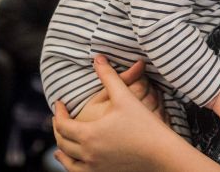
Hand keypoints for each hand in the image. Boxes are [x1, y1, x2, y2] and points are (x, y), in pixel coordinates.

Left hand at [53, 55, 178, 171]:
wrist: (161, 153)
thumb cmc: (144, 124)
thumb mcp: (125, 97)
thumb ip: (109, 76)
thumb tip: (97, 58)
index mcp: (89, 134)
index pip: (62, 124)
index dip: (58, 112)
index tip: (59, 104)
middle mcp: (87, 153)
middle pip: (62, 142)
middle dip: (58, 130)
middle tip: (58, 120)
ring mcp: (94, 168)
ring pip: (68, 161)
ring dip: (62, 152)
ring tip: (59, 147)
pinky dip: (71, 167)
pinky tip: (73, 163)